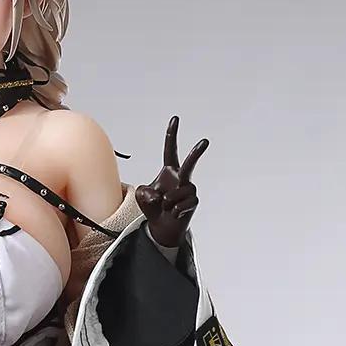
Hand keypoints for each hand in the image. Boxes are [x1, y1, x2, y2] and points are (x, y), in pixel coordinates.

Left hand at [135, 115, 204, 247]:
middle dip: (197, 153)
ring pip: (176, 194)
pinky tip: (174, 214)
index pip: (170, 150)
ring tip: (166, 208)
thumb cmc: (153, 207)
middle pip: (190, 163)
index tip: (175, 119)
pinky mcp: (193, 202)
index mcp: (169, 170)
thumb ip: (144, 191)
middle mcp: (182, 177)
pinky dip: (173, 211)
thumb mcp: (141, 196)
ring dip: (166, 203)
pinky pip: (180, 206)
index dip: (172, 135)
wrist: (162, 227)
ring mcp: (189, 190)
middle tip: (205, 141)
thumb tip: (158, 195)